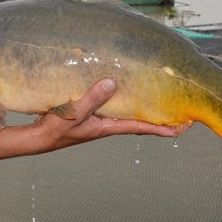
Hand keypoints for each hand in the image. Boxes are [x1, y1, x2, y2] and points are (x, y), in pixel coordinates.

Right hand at [36, 79, 189, 151]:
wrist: (39, 138)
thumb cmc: (56, 129)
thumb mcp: (74, 113)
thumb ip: (92, 99)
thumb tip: (112, 83)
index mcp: (107, 127)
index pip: (141, 127)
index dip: (162, 128)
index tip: (183, 127)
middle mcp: (107, 125)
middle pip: (139, 122)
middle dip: (160, 120)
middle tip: (180, 115)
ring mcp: (99, 121)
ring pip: (127, 115)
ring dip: (144, 111)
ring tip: (158, 102)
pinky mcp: (90, 116)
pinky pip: (114, 109)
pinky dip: (125, 103)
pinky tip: (122, 94)